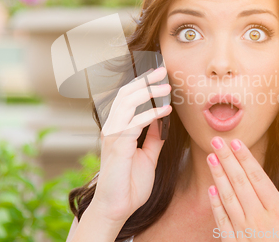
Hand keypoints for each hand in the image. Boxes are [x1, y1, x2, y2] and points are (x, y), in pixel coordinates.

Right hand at [92, 66, 171, 223]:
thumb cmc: (130, 183)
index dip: (141, 84)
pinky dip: (151, 114)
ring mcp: (112, 135)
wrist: (118, 207)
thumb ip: (154, 136)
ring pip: (127, 103)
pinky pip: (134, 123)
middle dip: (144, 81)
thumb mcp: (148, 155)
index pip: (127, 98)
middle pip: (125, 94)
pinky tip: (165, 111)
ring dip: (148, 92)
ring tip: (166, 87)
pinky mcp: (117, 145)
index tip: (157, 74)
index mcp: (118, 128)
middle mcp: (112, 127)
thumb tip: (162, 119)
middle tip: (162, 71)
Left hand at [206, 136, 278, 240]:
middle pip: (240, 183)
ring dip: (218, 176)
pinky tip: (211, 189)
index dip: (246, 159)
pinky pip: (222, 221)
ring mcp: (244, 232)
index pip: (259, 179)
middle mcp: (259, 219)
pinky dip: (216, 204)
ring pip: (228, 198)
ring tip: (211, 157)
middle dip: (227, 160)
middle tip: (217, 140)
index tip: (236, 143)